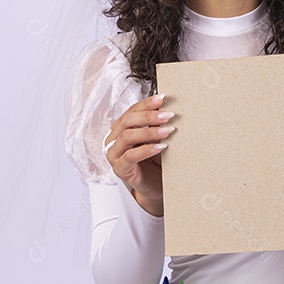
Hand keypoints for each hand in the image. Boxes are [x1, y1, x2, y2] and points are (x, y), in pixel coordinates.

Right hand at [104, 93, 173, 215]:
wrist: (155, 185)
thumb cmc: (155, 160)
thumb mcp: (157, 138)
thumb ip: (157, 124)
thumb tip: (169, 107)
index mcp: (121, 128)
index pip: (131, 111)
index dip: (146, 104)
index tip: (163, 98)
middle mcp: (114, 139)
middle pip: (126, 121)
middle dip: (148, 116)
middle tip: (168, 115)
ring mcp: (114, 155)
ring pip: (126, 137)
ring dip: (149, 132)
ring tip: (168, 130)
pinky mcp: (119, 169)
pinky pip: (130, 157)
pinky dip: (146, 150)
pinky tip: (160, 147)